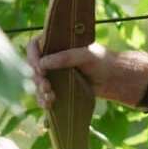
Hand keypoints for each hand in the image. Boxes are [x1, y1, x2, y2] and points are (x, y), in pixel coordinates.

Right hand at [26, 39, 147, 107]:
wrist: (114, 79)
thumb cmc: (102, 61)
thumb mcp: (85, 56)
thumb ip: (65, 58)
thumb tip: (41, 64)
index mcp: (57, 43)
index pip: (34, 46)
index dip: (33, 57)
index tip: (40, 70)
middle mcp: (52, 57)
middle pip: (33, 67)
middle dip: (38, 79)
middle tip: (47, 87)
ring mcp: (54, 73)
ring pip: (38, 82)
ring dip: (40, 91)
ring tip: (51, 98)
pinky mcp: (58, 87)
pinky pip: (44, 94)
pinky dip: (44, 100)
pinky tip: (49, 105)